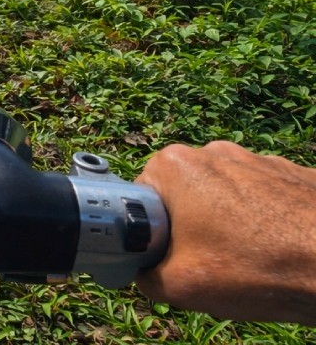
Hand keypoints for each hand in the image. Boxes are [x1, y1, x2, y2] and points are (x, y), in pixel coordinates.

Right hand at [136, 141, 315, 324]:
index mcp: (175, 165)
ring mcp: (260, 159)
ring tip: (248, 259)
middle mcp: (215, 151)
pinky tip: (276, 249)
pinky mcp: (295, 173)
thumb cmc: (257, 269)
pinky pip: (265, 198)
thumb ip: (141, 273)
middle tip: (206, 262)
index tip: (169, 256)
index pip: (141, 198)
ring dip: (229, 223)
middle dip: (190, 225)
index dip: (150, 231)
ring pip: (225, 196)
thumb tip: (142, 268)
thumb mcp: (175, 285)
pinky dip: (265, 221)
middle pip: (184, 194)